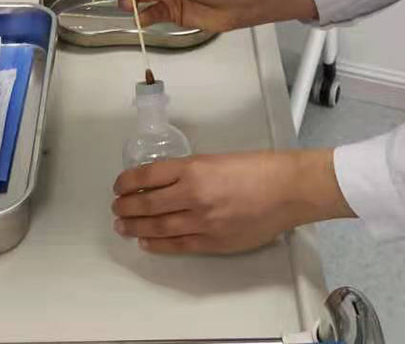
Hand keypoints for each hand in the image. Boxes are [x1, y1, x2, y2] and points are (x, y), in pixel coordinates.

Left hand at [112, 150, 352, 253]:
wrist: (287, 190)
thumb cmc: (259, 169)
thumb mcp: (217, 159)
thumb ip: (190, 171)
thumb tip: (166, 183)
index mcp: (193, 168)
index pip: (146, 176)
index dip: (127, 182)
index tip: (120, 186)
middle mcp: (193, 194)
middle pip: (147, 204)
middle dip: (126, 207)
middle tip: (117, 208)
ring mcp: (202, 221)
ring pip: (158, 227)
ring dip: (136, 228)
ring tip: (124, 227)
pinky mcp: (213, 241)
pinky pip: (177, 245)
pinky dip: (158, 244)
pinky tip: (147, 242)